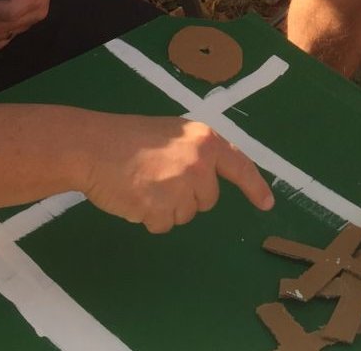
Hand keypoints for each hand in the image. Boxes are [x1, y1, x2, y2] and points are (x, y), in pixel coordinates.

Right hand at [83, 116, 274, 233]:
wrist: (93, 147)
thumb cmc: (130, 138)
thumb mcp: (173, 134)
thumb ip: (197, 153)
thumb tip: (210, 176)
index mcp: (205, 141)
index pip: (239, 166)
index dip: (255, 187)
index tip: (267, 204)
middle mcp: (199, 163)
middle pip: (207, 199)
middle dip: (187, 195)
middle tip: (159, 177)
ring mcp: (180, 187)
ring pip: (185, 215)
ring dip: (165, 207)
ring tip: (144, 184)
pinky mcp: (160, 209)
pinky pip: (162, 225)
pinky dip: (148, 217)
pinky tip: (134, 197)